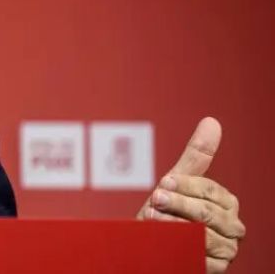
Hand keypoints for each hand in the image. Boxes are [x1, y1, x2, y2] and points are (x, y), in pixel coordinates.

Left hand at [137, 117, 245, 272]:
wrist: (148, 244)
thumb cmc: (164, 212)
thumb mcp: (176, 183)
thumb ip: (196, 156)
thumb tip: (212, 121)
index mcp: (227, 204)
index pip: (212, 191)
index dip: (186, 186)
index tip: (164, 183)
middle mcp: (232, 227)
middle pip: (209, 213)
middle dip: (179, 205)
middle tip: (155, 199)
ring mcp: (225, 250)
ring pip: (204, 236)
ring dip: (173, 225)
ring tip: (152, 218)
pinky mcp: (214, 268)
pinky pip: (200, 257)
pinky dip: (178, 246)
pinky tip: (161, 238)